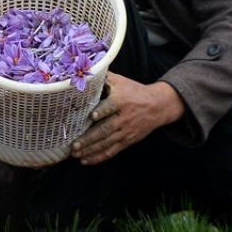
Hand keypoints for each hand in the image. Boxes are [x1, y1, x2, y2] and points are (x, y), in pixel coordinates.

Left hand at [70, 73, 185, 165]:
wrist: (157, 106)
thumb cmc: (133, 92)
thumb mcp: (121, 81)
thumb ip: (103, 78)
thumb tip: (84, 71)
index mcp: (121, 101)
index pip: (111, 106)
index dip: (102, 111)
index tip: (92, 115)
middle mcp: (123, 118)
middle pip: (105, 129)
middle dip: (89, 139)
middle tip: (74, 145)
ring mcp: (125, 132)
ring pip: (106, 143)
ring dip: (90, 150)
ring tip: (76, 154)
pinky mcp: (127, 141)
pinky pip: (111, 151)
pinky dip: (98, 157)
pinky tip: (85, 161)